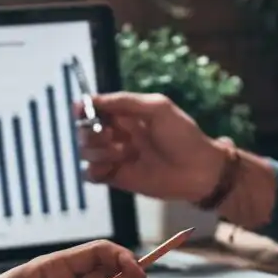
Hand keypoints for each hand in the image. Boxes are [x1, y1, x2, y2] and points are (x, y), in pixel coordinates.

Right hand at [77, 92, 228, 202]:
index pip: (95, 108)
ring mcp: (116, 157)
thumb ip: (125, 101)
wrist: (198, 171)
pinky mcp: (116, 178)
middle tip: (111, 136)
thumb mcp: (157, 108)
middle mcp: (117, 135)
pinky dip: (93, 171)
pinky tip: (110, 169)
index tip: (79, 111)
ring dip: (98, 151)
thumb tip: (92, 99)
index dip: (83, 109)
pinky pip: (90, 175)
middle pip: (85, 131)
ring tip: (123, 154)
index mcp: (126, 115)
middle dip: (91, 132)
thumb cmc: (182, 136)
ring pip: (86, 152)